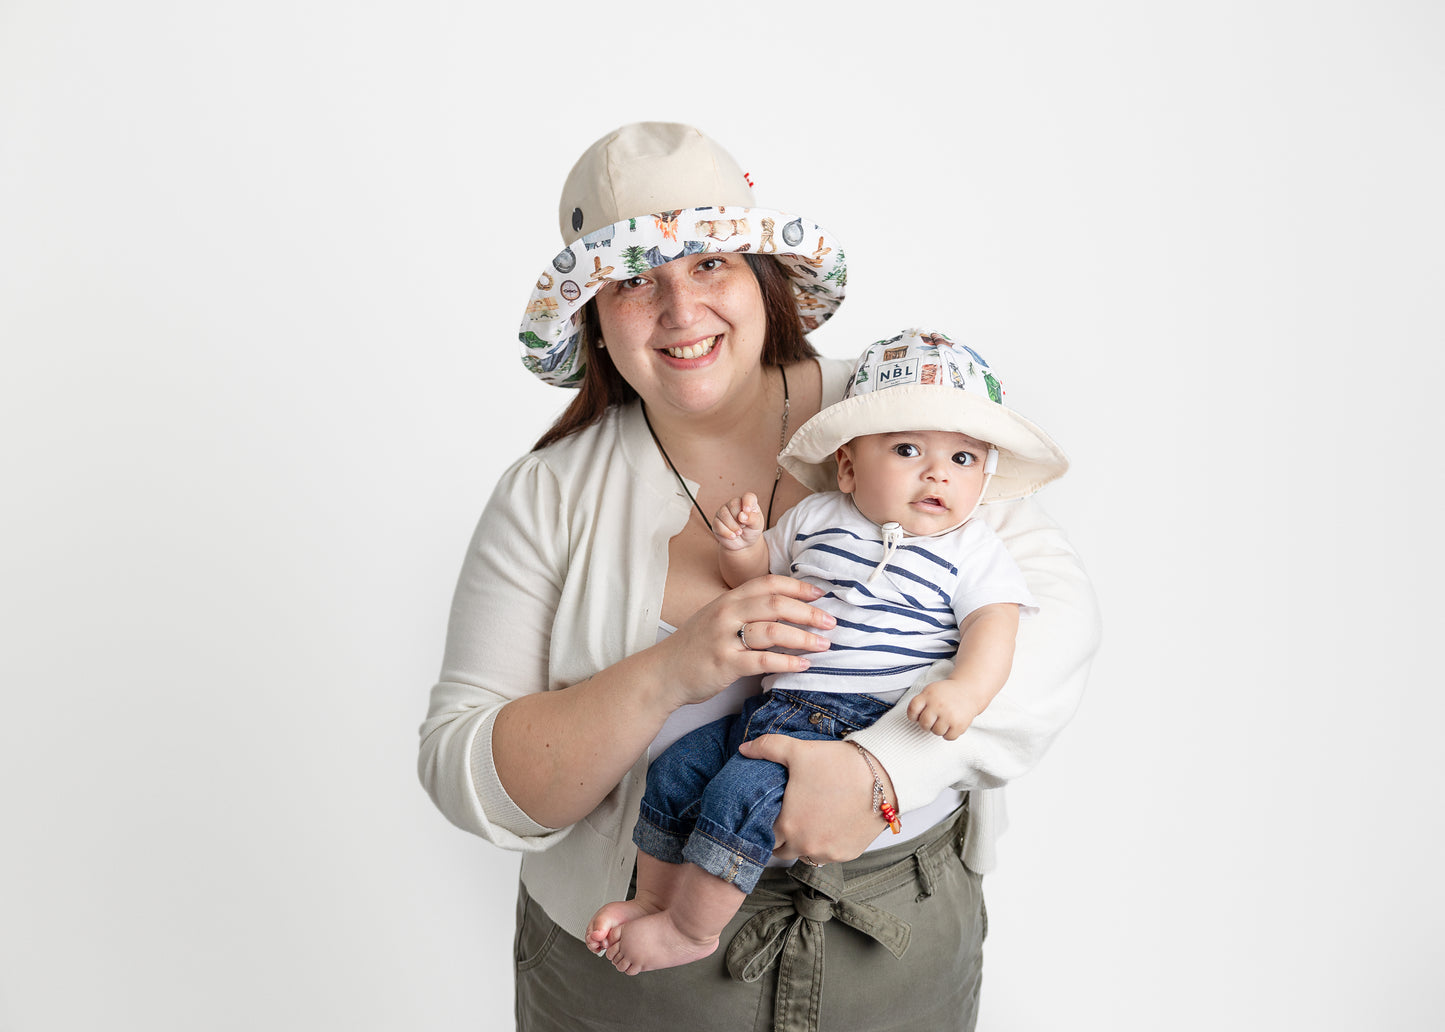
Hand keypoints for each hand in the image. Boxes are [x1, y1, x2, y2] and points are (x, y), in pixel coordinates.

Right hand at [655, 575, 833, 708]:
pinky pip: (762, 660)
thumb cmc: (696, 647)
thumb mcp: (717, 618)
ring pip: (772, 631)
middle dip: (808, 612)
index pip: (768, 583)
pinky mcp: (724, 663)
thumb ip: (745, 610)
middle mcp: (726, 613)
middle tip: (831, 622)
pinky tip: (803, 665)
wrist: (664, 673)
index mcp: (728, 599)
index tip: (821, 594)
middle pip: (775, 604)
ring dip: (803, 638)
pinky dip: (787, 662)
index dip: (798, 587)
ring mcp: (724, 638)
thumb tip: (785, 609)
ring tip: (824, 645)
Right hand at [713, 492, 764, 551]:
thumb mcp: (757, 526)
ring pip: (724, 514)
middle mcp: (734, 504)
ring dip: (733, 526)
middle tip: (744, 527)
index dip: (747, 502)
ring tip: (739, 533)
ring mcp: (723, 512)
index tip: (747, 510)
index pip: (748, 497)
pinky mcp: (716, 522)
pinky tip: (732, 536)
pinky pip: (718, 524)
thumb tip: (742, 515)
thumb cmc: (751, 530)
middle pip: (733, 505)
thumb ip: (753, 519)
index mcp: (748, 502)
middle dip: (739, 519)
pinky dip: (726, 532)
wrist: (743, 543)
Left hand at [736, 736, 892, 863]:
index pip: (763, 837)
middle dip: (782, 836)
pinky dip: (826, 843)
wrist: (883, 776)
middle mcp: (806, 846)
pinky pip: (829, 854)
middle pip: (782, 850)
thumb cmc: (838, 764)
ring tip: (810, 818)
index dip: (764, 825)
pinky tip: (829, 822)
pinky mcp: (849, 854)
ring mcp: (829, 853)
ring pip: (806, 854)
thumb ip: (766, 748)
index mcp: (788, 826)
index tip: (771, 812)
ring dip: (804, 842)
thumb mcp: (798, 751)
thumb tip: (743, 748)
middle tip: (789, 814)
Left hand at [906, 680, 981, 740]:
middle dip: (926, 725)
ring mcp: (949, 715)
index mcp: (929, 694)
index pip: (912, 710)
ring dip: (938, 729)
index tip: (917, 716)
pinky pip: (948, 737)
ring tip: (943, 721)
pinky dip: (949, 734)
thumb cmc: (946, 693)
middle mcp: (938, 704)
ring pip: (936, 732)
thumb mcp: (931, 691)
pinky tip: (951, 725)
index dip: (913, 716)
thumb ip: (921, 702)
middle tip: (932, 720)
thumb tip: (914, 720)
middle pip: (924, 724)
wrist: (968, 691)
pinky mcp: (959, 724)